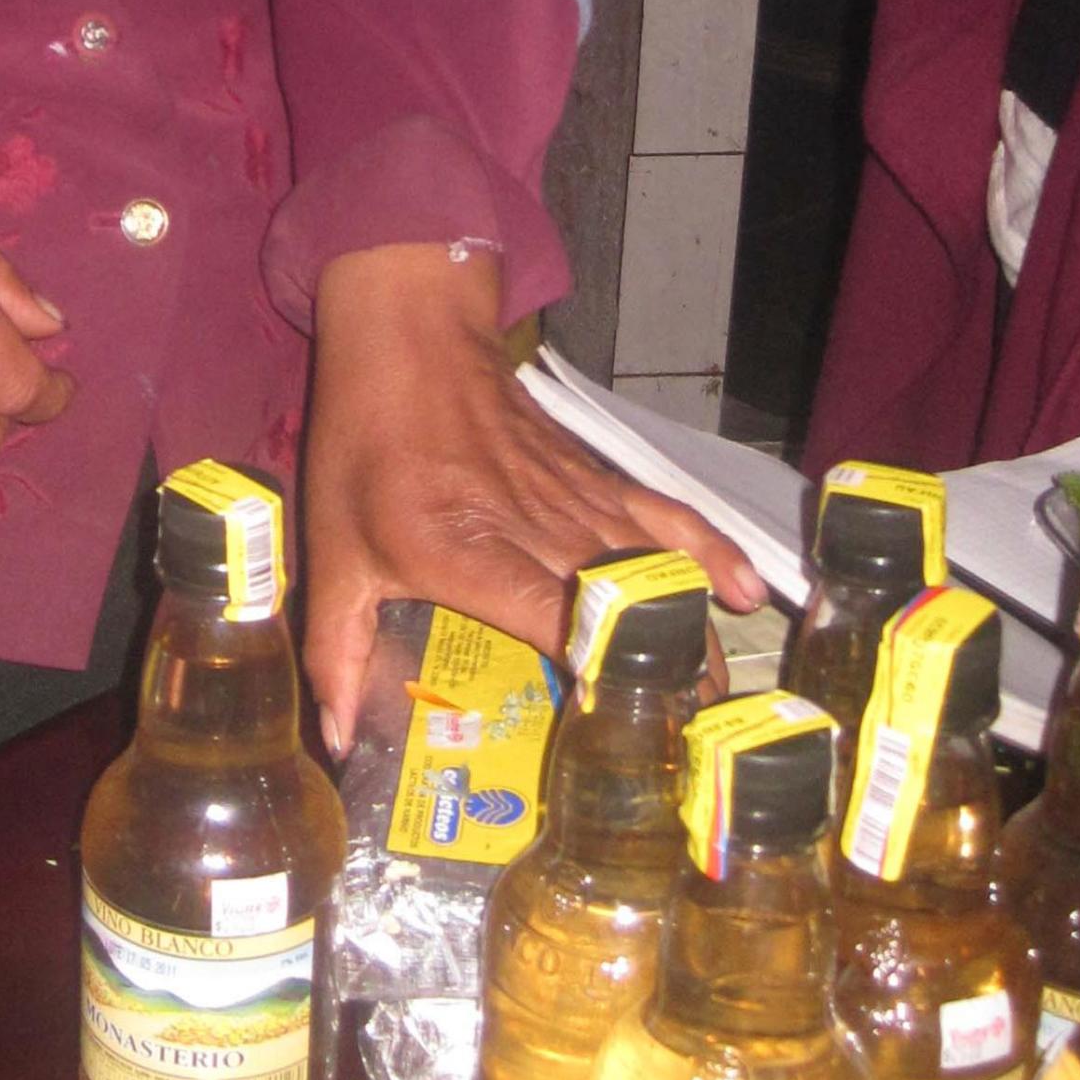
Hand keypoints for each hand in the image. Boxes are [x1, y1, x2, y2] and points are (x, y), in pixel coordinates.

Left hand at [302, 241, 766, 753]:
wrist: (409, 342)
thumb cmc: (366, 447)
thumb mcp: (333, 551)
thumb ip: (334, 648)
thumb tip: (333, 737)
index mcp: (464, 546)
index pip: (545, 611)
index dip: (589, 660)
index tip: (618, 717)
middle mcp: (530, 523)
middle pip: (615, 598)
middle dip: (658, 668)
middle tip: (688, 731)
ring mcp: (571, 494)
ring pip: (649, 562)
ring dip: (688, 624)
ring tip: (717, 691)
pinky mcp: (593, 474)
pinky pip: (660, 514)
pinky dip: (707, 548)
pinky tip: (747, 586)